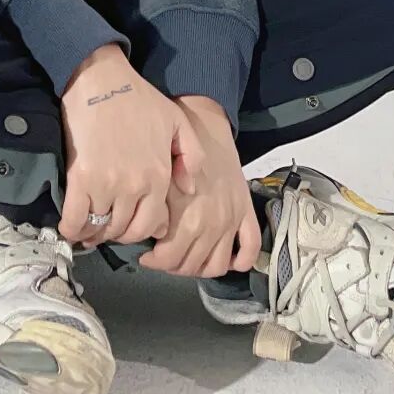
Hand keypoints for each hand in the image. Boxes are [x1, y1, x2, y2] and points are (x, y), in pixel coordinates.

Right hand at [57, 45, 205, 249]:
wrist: (102, 79)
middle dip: (115, 234)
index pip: (151, 225)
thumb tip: (189, 189)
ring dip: (93, 233)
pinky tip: (70, 227)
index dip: (138, 231)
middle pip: (124, 230)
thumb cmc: (138, 98)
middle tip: (106, 228)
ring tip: (87, 228)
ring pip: (100, 227)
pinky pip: (74, 218)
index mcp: (158, 176)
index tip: (128, 227)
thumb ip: (191, 156)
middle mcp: (135, 186)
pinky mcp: (80, 178)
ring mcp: (107, 184)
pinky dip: (71, 228)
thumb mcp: (177, 121)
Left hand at [137, 95, 260, 278]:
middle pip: (191, 266)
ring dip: (202, 267)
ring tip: (189, 256)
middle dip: (175, 266)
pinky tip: (226, 257)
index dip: (154, 262)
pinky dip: (239, 261)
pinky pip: (248, 248)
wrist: (203, 125)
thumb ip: (152, 216)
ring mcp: (230, 220)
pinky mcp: (245, 212)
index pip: (168, 260)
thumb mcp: (156, 183)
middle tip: (165, 256)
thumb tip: (145, 240)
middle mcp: (209, 224)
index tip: (147, 255)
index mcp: (184, 218)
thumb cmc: (173, 151)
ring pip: (217, 265)